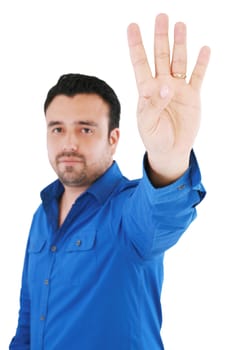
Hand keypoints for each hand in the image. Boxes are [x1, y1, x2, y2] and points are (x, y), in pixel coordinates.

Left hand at [127, 13, 210, 184]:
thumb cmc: (154, 137)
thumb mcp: (147, 123)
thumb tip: (167, 85)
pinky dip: (201, 63)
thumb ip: (154, 105)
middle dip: (160, 37)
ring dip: (180, 44)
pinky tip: (204, 49)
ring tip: (180, 25)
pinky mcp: (192, 96)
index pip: (140, 63)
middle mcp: (162, 85)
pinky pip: (198, 76)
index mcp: (146, 90)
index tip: (132, 26)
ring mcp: (178, 89)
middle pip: (161, 56)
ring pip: (179, 61)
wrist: (170, 150)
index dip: (136, 45)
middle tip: (161, 17)